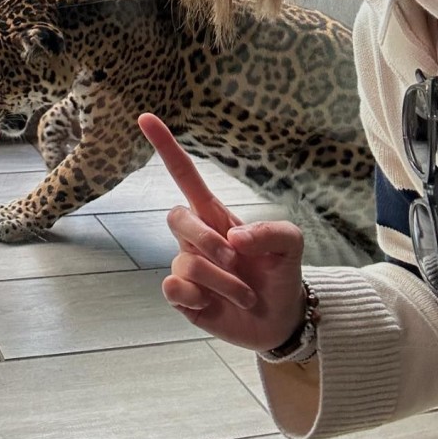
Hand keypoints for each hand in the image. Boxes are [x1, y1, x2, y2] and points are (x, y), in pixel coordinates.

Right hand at [138, 113, 306, 350]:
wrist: (281, 321)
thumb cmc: (280, 274)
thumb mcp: (291, 245)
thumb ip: (271, 231)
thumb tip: (233, 238)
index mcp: (215, 216)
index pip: (184, 176)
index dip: (166, 147)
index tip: (146, 117)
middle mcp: (195, 238)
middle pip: (176, 217)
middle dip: (206, 240)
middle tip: (236, 261)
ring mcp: (187, 266)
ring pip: (185, 262)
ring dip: (223, 283)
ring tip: (245, 296)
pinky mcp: (182, 296)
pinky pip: (172, 287)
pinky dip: (197, 297)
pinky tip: (212, 304)